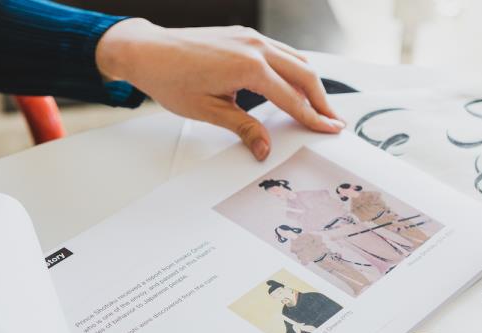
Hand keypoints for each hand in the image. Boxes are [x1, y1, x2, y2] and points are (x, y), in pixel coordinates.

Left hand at [96, 20, 344, 159]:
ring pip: (296, 59)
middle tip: (333, 121)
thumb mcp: (209, 111)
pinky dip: (294, 69)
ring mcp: (251, 38)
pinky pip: (281, 51)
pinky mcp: (244, 36)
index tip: (330, 129)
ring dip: (311, 83)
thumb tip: (265, 147)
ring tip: (320, 106)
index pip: (292, 98)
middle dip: (322, 100)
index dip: (313, 117)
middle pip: (304, 74)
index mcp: (249, 67)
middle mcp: (255, 47)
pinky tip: (295, 84)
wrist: (147, 52)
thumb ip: (244, 128)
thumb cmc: (171, 79)